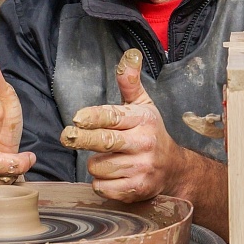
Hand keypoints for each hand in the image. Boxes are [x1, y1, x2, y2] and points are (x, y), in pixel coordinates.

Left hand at [59, 49, 184, 202]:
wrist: (175, 169)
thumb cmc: (150, 132)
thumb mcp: (142, 105)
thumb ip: (130, 82)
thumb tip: (129, 54)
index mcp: (142, 120)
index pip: (113, 116)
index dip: (92, 117)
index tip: (76, 119)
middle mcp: (143, 143)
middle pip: (105, 142)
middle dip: (82, 139)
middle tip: (68, 137)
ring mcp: (141, 168)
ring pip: (99, 166)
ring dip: (95, 164)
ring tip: (107, 159)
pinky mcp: (137, 189)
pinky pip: (103, 187)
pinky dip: (101, 183)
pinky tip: (110, 176)